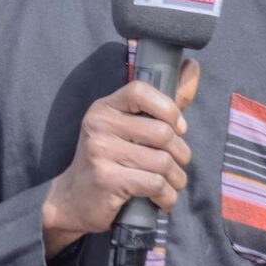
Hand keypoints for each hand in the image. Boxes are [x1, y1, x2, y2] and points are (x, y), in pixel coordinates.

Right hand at [41, 58, 200, 257]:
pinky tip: (161, 199)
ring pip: (163, 162)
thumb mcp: (125, 129)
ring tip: (169, 185)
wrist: (73, 199)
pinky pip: (155, 184)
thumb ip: (159, 105)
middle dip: (181, 154)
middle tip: (176, 165)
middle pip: (162, 132)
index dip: (168, 108)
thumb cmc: (108, 161)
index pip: (140, 90)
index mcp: (104, 108)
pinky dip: (167, 197)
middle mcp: (99, 125)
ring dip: (176, 179)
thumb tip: (192, 66)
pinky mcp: (107, 180)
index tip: (177, 128)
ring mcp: (100, 152)